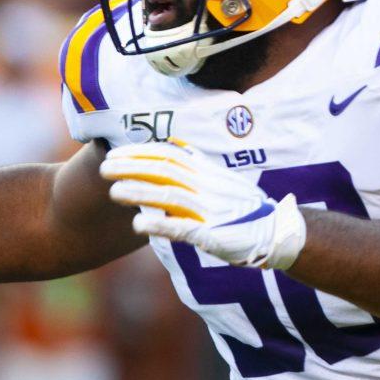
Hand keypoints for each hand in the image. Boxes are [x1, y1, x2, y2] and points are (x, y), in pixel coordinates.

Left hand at [100, 140, 305, 268]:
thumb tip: (178, 144)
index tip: (115, 152)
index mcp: (207, 172)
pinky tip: (137, 225)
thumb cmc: (246, 207)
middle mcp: (206, 186)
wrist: (276, 232)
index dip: (140, 153)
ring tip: (112, 192)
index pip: (169, 155)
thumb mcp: (222, 179)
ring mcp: (209, 210)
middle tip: (104, 168)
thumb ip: (198, 164)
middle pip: (164, 171)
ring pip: (169, 196)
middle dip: (131, 168)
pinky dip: (159, 225)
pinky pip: (182, 228)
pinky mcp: (212, 234)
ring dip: (139, 193)